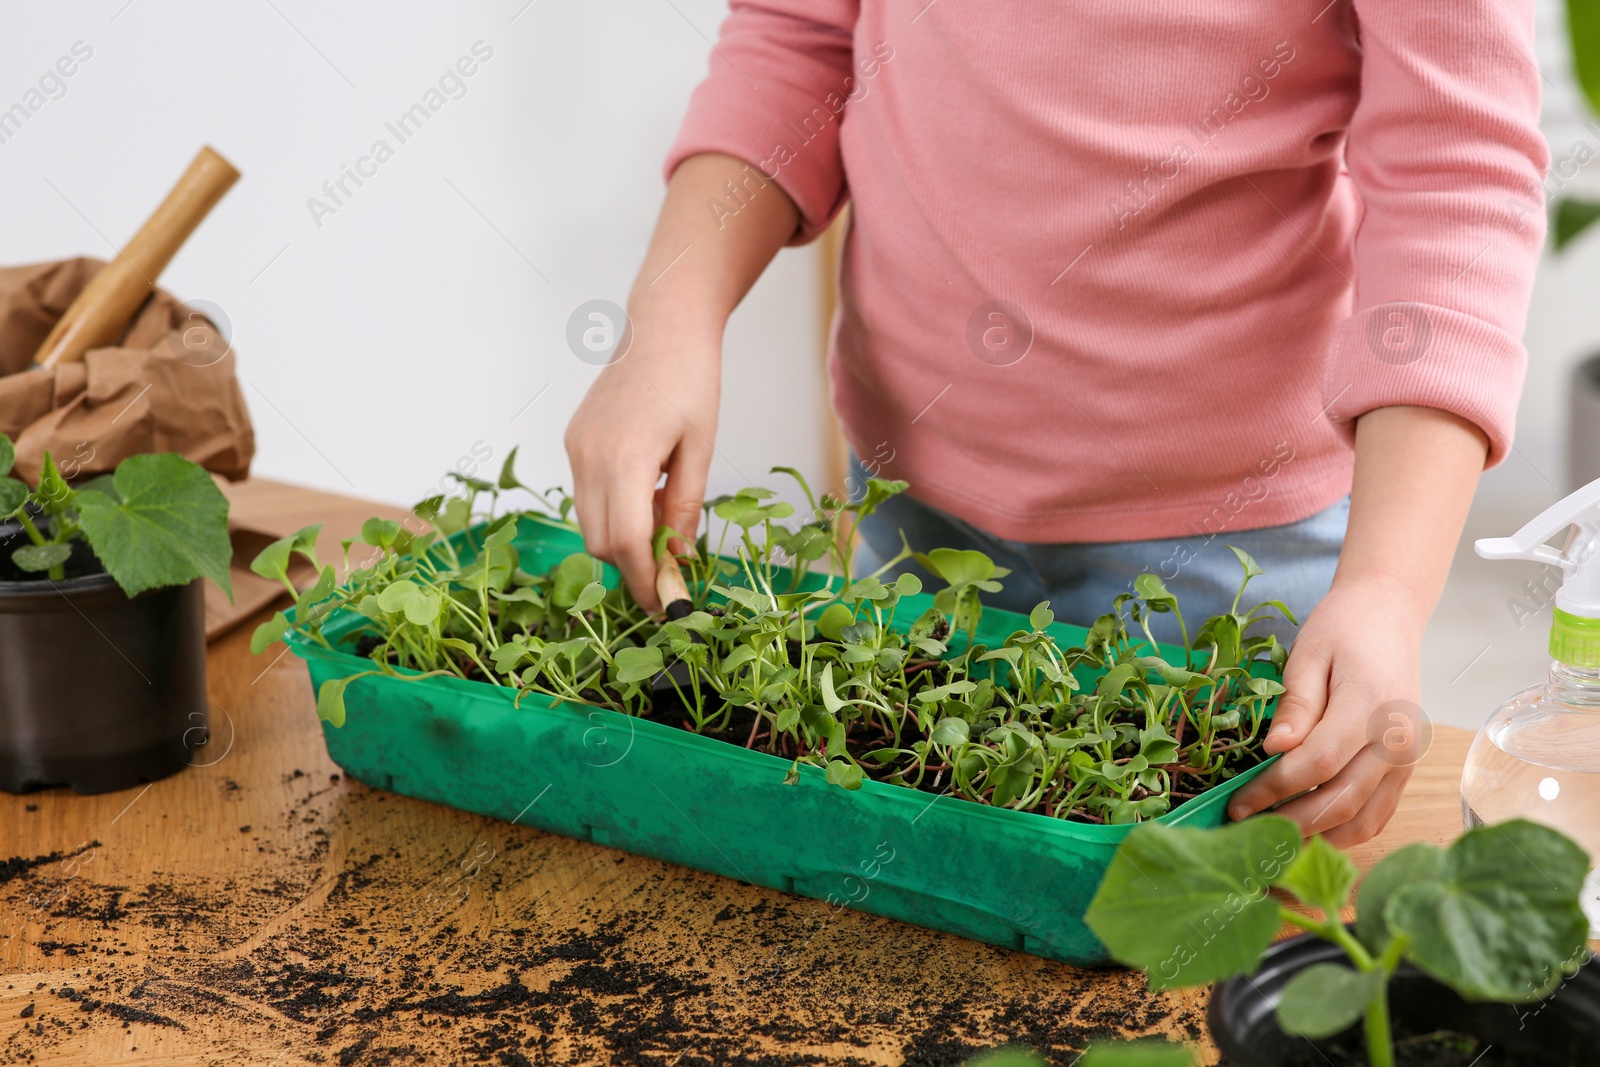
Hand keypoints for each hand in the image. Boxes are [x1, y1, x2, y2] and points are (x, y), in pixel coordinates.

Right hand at [565, 320, 718, 613]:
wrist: (662, 326)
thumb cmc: (693, 381)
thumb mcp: (700, 449)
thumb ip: (686, 508)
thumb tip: (678, 560)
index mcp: (625, 458)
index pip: (625, 543)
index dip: (645, 582)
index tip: (667, 606)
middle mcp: (589, 457)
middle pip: (600, 542)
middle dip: (633, 566)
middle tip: (673, 572)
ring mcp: (576, 448)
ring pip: (589, 522)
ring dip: (623, 538)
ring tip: (664, 520)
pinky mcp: (574, 440)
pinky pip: (587, 494)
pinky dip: (613, 510)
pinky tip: (647, 493)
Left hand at [1227, 575, 1428, 846]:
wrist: (1389, 615)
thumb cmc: (1344, 629)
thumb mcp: (1309, 654)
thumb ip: (1296, 705)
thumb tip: (1274, 750)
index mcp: (1370, 706)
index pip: (1318, 763)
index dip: (1274, 789)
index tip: (1237, 804)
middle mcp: (1396, 740)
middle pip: (1342, 799)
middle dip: (1289, 823)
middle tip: (1246, 832)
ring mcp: (1406, 758)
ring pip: (1365, 818)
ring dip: (1318, 837)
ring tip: (1272, 842)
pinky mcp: (1406, 768)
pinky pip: (1378, 813)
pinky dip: (1344, 831)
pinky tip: (1307, 833)